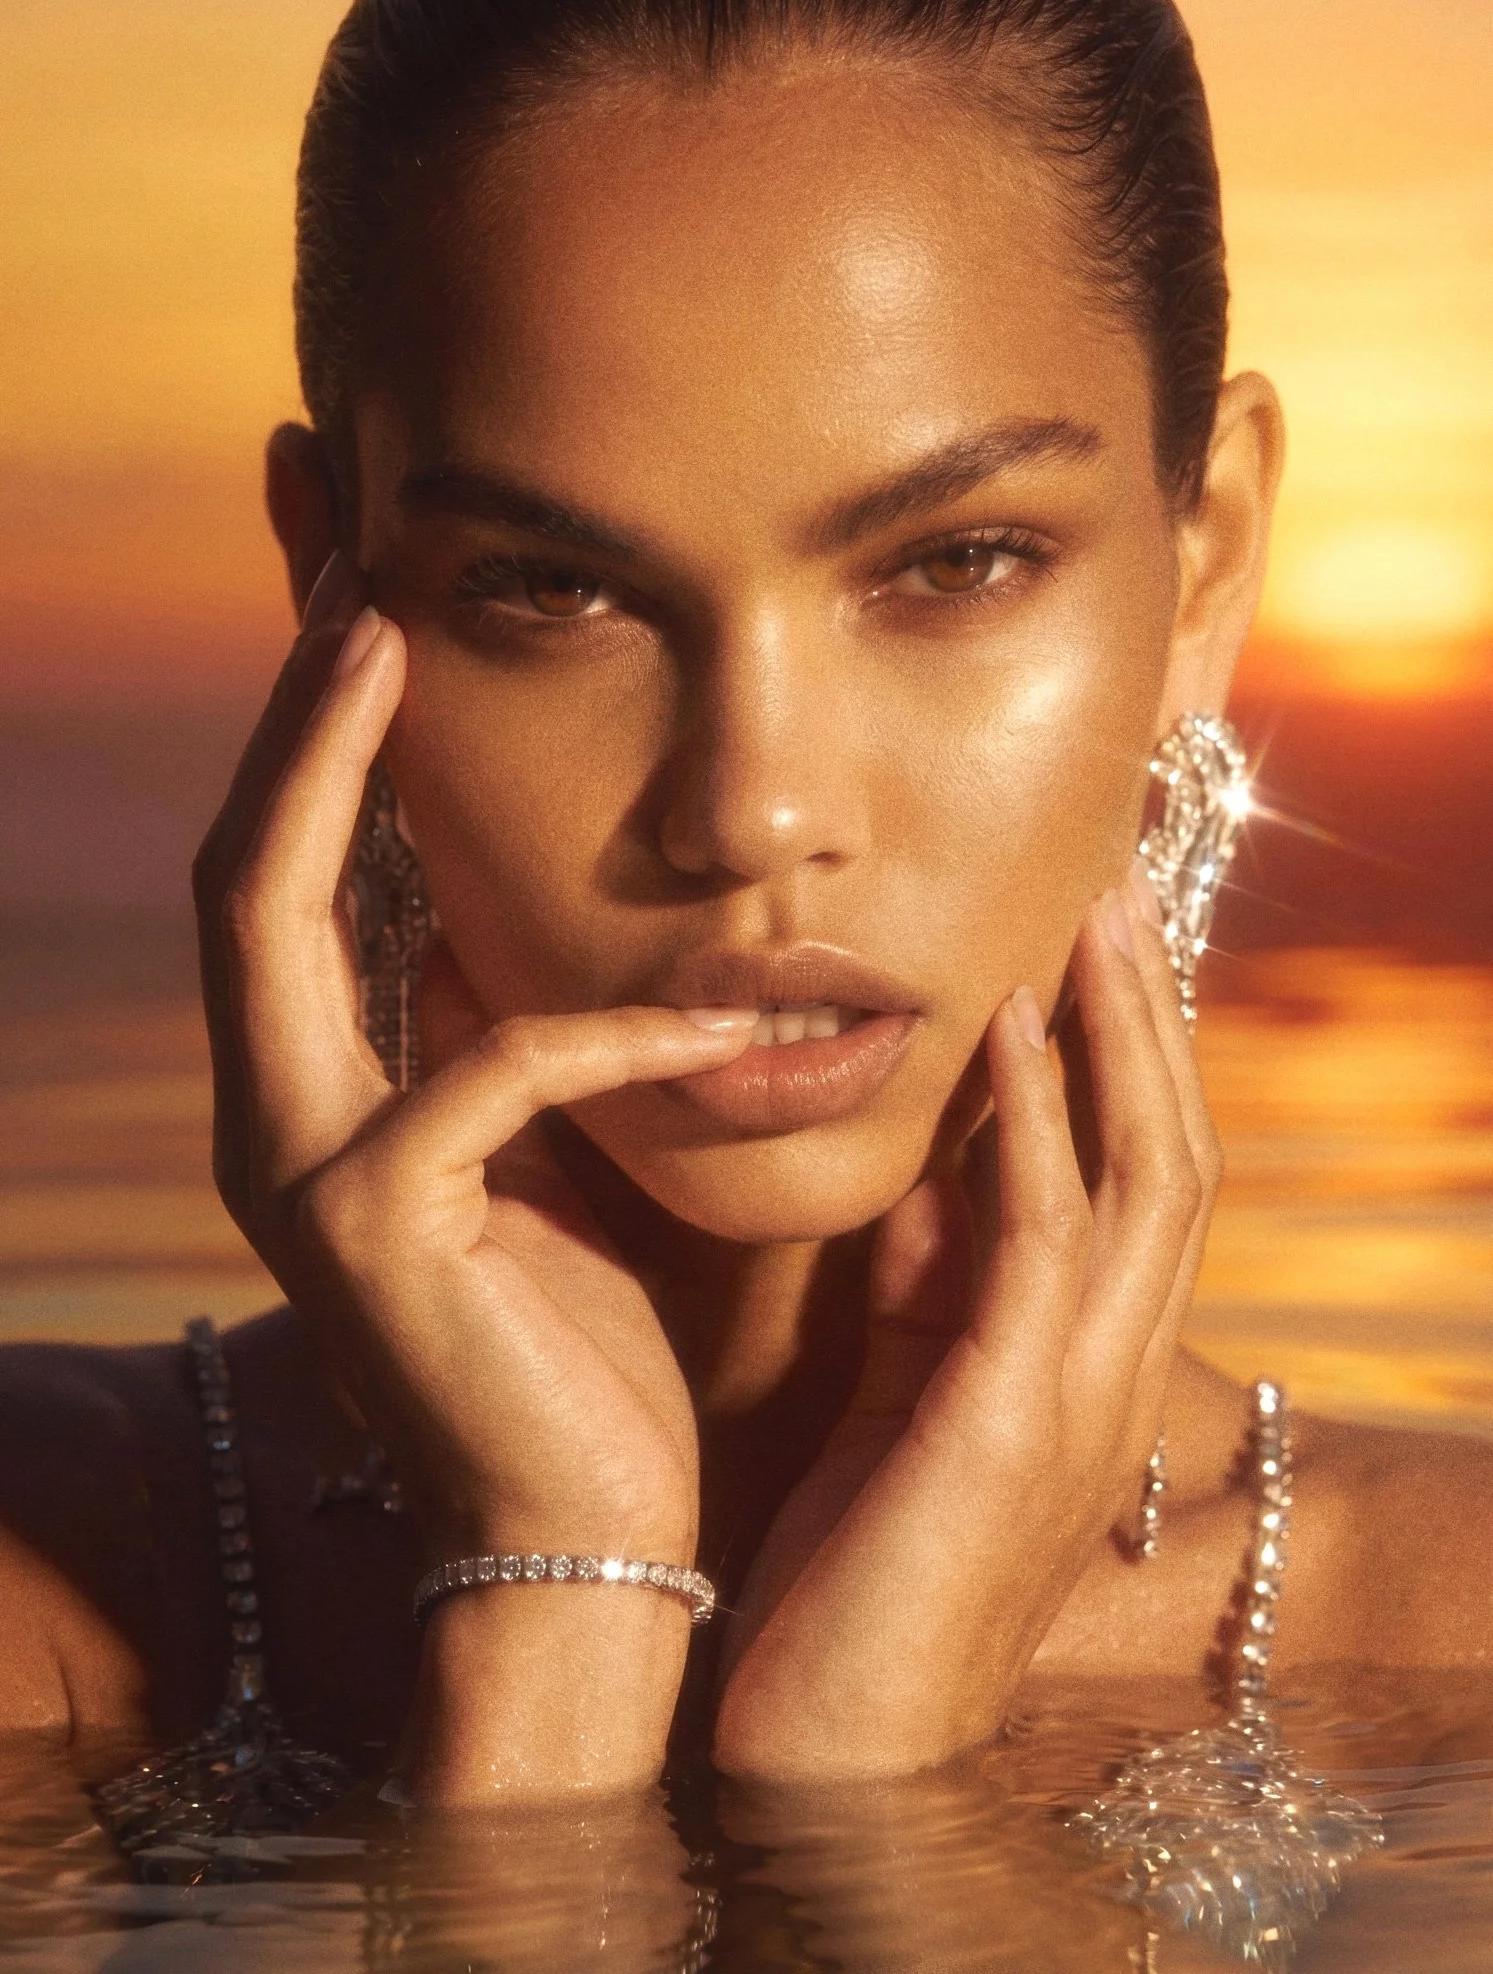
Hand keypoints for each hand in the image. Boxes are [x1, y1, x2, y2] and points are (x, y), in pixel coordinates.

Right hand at [192, 557, 756, 1798]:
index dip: (306, 731)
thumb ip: (517, 1023)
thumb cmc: (588, 1341)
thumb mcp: (553, 1154)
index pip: (296, 874)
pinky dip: (608, 1025)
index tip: (349, 586)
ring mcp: (301, 1173)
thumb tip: (544, 891)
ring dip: (333, 766)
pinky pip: (489, 1065)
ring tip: (387, 633)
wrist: (585, 1531)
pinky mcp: (373, 1230)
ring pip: (275, 915)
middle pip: (243, 859)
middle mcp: (276, 1117)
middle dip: (275, 704)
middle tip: (334, 543)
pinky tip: (719, 1010)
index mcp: (331, 1095)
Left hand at [712, 872, 1218, 1779]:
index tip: (1096, 937)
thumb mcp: (907, 1395)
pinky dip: (1040, 1116)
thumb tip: (936, 1173)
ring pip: (1149, 1174)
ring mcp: (1084, 1397)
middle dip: (1155, 1011)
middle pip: (1179, 1150)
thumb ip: (935, 1287)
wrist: (828, 1740)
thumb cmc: (856, 1569)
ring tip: (1092, 909)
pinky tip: (1010, 1022)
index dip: (1136, 1053)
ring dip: (1123, 1030)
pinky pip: (1047, 1235)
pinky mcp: (1013, 1419)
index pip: (1145, 1179)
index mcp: (1090, 1364)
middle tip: (1119, 883)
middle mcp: (1117, 1372)